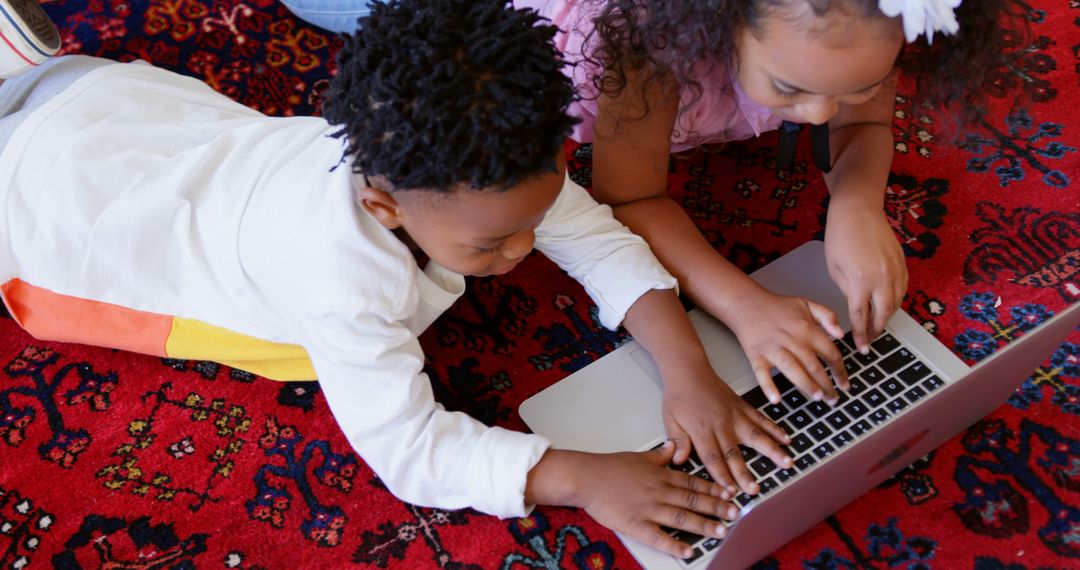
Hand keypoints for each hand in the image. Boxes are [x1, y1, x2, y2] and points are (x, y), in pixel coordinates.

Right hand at [574, 443, 737, 558]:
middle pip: (693, 501)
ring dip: (703, 525)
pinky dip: (674, 545)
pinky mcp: (636, 524)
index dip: (714, 490)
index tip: (730, 494)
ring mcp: (649, 508)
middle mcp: (659, 492)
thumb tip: (674, 447)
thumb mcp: (639, 456)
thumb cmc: (609, 467)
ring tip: (721, 531)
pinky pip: (659, 537)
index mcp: (661, 475)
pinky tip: (687, 550)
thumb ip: (660, 455)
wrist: (586, 477)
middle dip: (717, 508)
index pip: (694, 483)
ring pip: (682, 518)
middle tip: (735, 513)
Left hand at [662, 369, 791, 495]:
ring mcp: (735, 415)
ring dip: (772, 451)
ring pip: (756, 436)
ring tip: (786, 463)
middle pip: (734, 453)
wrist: (689, 370)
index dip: (722, 477)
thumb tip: (677, 461)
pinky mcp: (743, 407)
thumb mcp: (669, 419)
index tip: (730, 492)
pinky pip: (761, 419)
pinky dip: (775, 429)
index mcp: (701, 430)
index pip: (712, 458)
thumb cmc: (679, 395)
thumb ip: (678, 441)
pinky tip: (787, 439)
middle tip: (755, 489)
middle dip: (745, 473)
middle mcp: (721, 424)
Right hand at [727, 288, 847, 403]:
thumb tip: (841, 334)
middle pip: (814, 366)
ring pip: (794, 370)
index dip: (840, 370)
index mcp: (806, 329)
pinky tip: (776, 399)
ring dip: (807, 385)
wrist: (746, 303)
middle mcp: (792, 340)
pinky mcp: (757, 356)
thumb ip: (828, 316)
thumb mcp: (807, 303)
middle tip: (833, 399)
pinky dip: (769, 387)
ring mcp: (773, 349)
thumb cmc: (777, 306)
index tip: (844, 383)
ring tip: (818, 397)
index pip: (830, 353)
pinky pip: (762, 374)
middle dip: (827, 385)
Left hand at [824, 199, 907, 353]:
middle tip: (871, 341)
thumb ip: (847, 290)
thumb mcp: (834, 268)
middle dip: (877, 330)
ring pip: (896, 303)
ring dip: (887, 317)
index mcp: (860, 280)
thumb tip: (858, 306)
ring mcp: (895, 270)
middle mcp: (882, 278)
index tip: (861, 348)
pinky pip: (903, 289)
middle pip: (884, 314)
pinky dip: (896, 301)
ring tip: (878, 326)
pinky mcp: (903, 263)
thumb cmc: (840, 236)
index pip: (862, 316)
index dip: (861, 335)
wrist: (858, 209)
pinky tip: (887, 306)